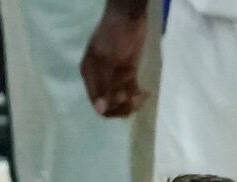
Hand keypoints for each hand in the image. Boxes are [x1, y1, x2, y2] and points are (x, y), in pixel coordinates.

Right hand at [80, 2, 147, 116]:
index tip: (123, 100)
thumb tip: (99, 110)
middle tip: (134, 99)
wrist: (129, 16)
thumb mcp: (107, 60)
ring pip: (121, 100)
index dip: (110, 108)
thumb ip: (103, 84)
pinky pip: (131, 91)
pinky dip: (138, 95)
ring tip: (141, 96)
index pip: (97, 102)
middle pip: (109, 104)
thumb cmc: (114, 36)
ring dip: (131, 102)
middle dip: (121, 106)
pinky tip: (146, 93)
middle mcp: (100, 78)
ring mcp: (114, 76)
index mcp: (90, 75)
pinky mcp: (128, 73)